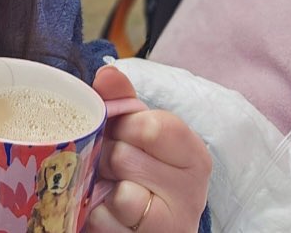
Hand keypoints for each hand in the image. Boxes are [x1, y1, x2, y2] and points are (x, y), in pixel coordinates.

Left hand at [87, 65, 210, 231]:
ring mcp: (171, 224)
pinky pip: (104, 221)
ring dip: (102, 188)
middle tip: (110, 165)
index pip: (153, 126)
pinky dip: (96, 215)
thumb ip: (124, 100)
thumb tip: (107, 73)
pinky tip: (106, 213)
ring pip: (119, 193)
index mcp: (195, 155)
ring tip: (109, 188)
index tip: (120, 132)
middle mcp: (193, 192)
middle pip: (126, 157)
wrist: (147, 226)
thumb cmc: (142, 174)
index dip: (124, 126)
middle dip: (106, 158)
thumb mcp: (139, 134)